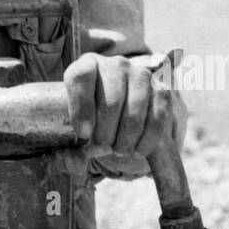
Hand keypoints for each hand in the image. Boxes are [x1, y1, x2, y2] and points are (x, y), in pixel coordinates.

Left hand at [62, 52, 186, 158]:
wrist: (122, 106)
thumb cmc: (92, 117)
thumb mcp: (75, 126)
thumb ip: (68, 150)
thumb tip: (74, 163)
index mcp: (87, 66)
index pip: (82, 77)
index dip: (81, 107)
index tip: (83, 134)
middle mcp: (115, 65)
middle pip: (111, 100)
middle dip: (105, 133)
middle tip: (101, 149)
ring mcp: (141, 74)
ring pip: (135, 110)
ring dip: (126, 138)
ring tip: (119, 151)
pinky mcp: (161, 89)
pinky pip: (158, 116)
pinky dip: (147, 138)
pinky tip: (138, 150)